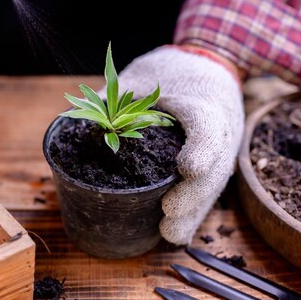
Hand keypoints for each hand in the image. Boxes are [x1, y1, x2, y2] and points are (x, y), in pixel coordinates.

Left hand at [117, 45, 243, 244]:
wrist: (214, 65)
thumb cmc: (174, 70)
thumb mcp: (144, 74)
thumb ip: (116, 95)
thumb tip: (77, 119)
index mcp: (204, 103)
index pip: (207, 128)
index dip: (201, 149)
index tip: (188, 169)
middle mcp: (222, 130)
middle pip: (215, 169)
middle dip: (193, 196)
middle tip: (169, 214)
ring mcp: (223, 149)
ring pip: (214, 186)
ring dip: (193, 212)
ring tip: (170, 234)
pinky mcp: (218, 162)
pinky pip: (208, 190)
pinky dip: (193, 210)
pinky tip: (175, 230)